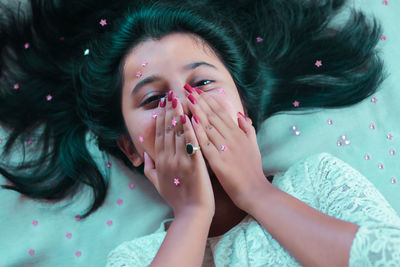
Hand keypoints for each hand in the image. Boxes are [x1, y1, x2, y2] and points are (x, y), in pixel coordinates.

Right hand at [143, 92, 214, 217]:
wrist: (192, 214)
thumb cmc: (177, 200)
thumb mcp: (157, 184)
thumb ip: (150, 169)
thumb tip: (145, 156)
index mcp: (160, 162)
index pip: (159, 135)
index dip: (161, 119)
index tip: (162, 104)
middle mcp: (168, 159)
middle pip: (167, 131)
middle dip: (168, 112)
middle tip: (169, 95)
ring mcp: (180, 162)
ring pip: (178, 134)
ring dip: (178, 115)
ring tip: (178, 99)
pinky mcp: (194, 165)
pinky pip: (191, 144)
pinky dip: (189, 130)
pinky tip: (189, 117)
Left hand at [185, 88, 267, 210]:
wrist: (255, 192)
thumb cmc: (253, 170)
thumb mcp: (253, 146)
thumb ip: (248, 129)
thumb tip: (241, 115)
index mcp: (239, 134)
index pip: (221, 112)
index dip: (208, 100)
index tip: (197, 91)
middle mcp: (232, 138)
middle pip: (213, 115)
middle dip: (199, 100)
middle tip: (187, 88)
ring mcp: (225, 149)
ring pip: (208, 126)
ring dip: (196, 111)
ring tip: (185, 99)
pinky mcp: (218, 162)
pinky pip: (205, 143)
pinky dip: (197, 132)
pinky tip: (189, 122)